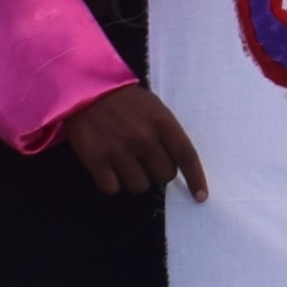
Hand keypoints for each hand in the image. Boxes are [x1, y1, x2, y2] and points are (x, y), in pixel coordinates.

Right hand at [58, 83, 205, 201]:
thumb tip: (179, 164)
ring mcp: (119, 150)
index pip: (186, 155)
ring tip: (126, 163)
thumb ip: (167, 133)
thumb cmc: (125, 101)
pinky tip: (109, 169)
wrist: (86, 90)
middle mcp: (143, 138)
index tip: (200, 196)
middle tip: (147, 161)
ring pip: (140, 186)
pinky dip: (112, 183)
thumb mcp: (154, 108)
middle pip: (164, 176)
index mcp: (162, 122)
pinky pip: (113, 188)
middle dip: (159, 172)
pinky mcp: (96, 160)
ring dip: (136, 179)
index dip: (195, 178)